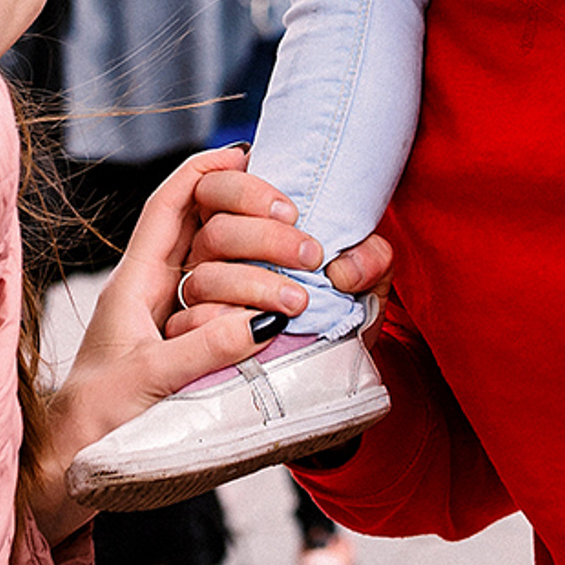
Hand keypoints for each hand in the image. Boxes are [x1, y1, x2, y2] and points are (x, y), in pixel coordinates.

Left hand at [26, 150, 343, 542]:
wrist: (75, 467)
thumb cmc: (94, 421)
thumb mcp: (146, 383)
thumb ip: (199, 352)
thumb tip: (258, 324)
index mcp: (135, 282)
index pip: (170, 206)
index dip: (205, 171)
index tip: (245, 153)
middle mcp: (159, 290)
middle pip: (209, 228)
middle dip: (256, 218)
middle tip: (301, 226)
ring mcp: (180, 317)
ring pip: (228, 265)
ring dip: (266, 261)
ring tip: (304, 275)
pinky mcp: (199, 348)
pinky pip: (238, 307)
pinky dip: (265, 297)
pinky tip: (294, 299)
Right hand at [171, 195, 392, 335]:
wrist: (332, 376)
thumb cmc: (340, 318)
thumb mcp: (366, 284)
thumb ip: (369, 258)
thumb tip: (344, 268)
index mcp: (243, 228)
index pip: (215, 189)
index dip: (245, 192)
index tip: (292, 213)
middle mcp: (215, 259)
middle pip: (215, 231)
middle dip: (265, 238)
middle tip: (311, 257)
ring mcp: (202, 300)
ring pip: (205, 278)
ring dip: (253, 284)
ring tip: (298, 302)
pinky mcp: (197, 342)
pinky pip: (195, 327)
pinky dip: (228, 326)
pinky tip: (264, 329)